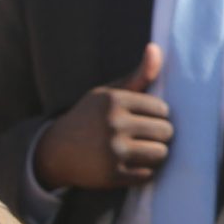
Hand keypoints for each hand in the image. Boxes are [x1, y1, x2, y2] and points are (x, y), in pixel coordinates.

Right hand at [33, 46, 171, 190]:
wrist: (57, 150)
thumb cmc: (90, 118)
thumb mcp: (109, 94)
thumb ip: (138, 75)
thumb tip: (155, 48)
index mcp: (114, 101)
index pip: (162, 109)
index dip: (157, 115)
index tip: (145, 118)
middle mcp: (114, 125)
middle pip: (166, 132)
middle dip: (160, 135)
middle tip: (145, 136)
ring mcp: (113, 152)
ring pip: (161, 153)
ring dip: (156, 153)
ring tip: (143, 149)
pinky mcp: (113, 175)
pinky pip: (149, 174)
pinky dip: (145, 171)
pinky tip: (132, 164)